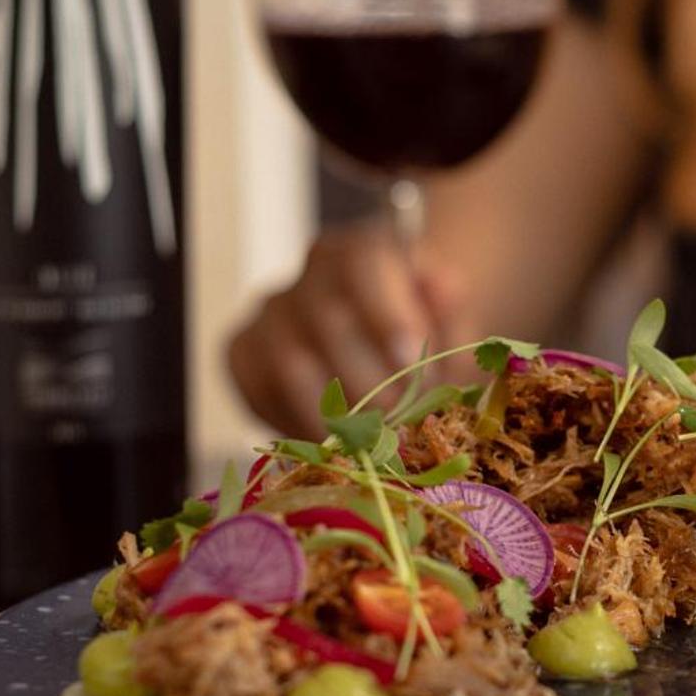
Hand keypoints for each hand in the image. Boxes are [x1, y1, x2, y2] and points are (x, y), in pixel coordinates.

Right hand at [228, 219, 466, 436]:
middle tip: (404, 420)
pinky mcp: (243, 355)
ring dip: (338, 412)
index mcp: (361, 252)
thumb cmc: (422, 340)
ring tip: (376, 442)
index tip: (408, 360)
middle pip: (326, 321)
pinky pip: (260, 391)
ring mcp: (270, 315)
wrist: (384, 358)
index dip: (384, 312)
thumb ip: (452, 310)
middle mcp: (309, 276)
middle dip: (371, 380)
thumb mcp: (451, 326)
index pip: (361, 265)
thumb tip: (447, 287)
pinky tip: (335, 443)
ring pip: (290, 362)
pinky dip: (299, 424)